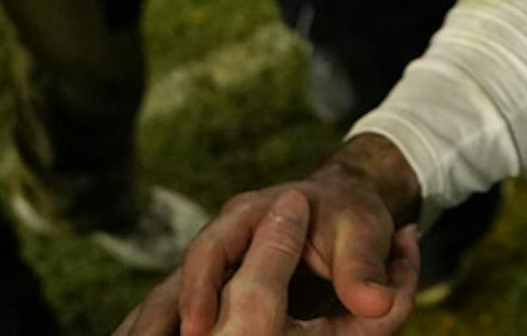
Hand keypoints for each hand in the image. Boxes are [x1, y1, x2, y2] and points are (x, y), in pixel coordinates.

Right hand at [114, 137, 421, 335]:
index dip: (200, 289)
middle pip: (176, 279)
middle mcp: (222, 238)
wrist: (341, 203)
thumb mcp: (361, 233)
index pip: (211, 251)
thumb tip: (375, 304)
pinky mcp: (217, 287)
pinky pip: (180, 312)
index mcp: (247, 214)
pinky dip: (163, 330)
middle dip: (156, 318)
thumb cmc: (351, 218)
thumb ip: (364, 267)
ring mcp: (215, 264)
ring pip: (171, 299)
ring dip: (151, 328)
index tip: (196, 329)